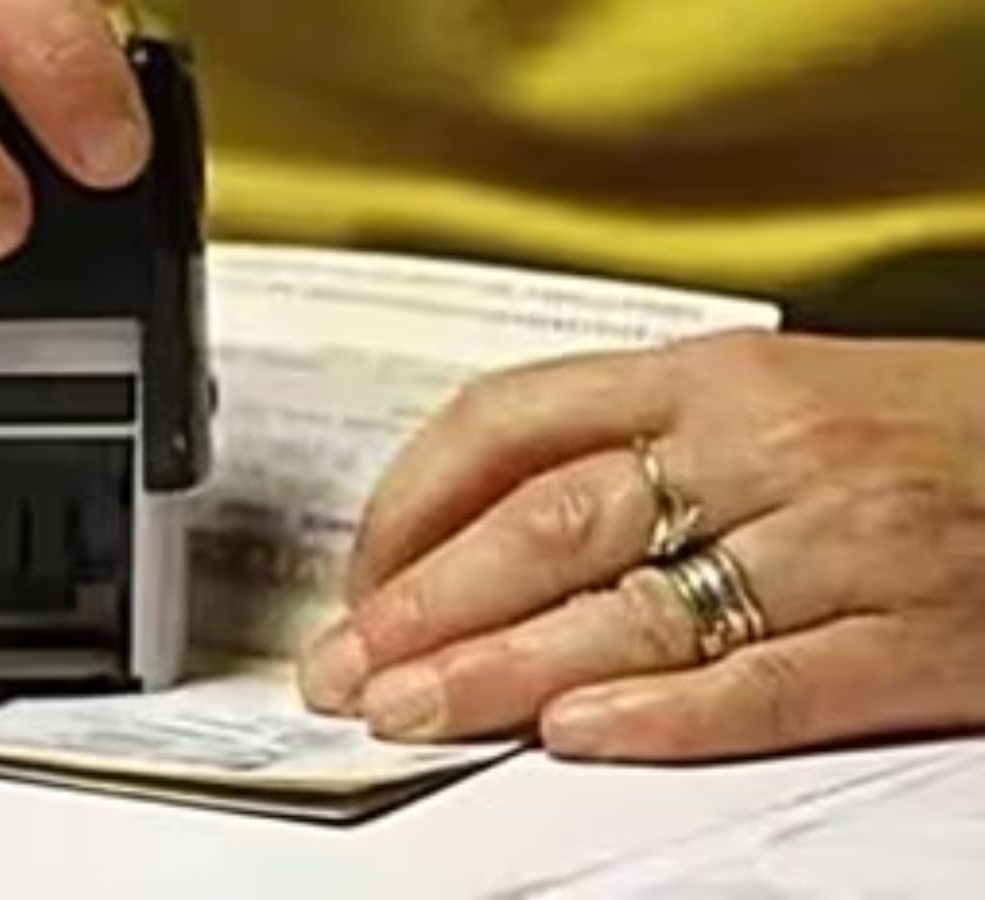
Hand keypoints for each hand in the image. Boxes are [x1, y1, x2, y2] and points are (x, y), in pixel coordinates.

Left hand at [299, 331, 984, 760]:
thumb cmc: (923, 428)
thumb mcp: (767, 395)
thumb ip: (632, 445)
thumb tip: (479, 526)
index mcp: (712, 376)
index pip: (510, 422)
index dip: (411, 502)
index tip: (361, 573)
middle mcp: (762, 449)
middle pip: (547, 526)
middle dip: (423, 605)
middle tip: (345, 666)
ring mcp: (837, 545)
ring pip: (629, 610)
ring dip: (497, 669)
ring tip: (410, 708)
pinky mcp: (909, 639)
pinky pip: (764, 683)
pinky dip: (659, 715)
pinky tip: (571, 736)